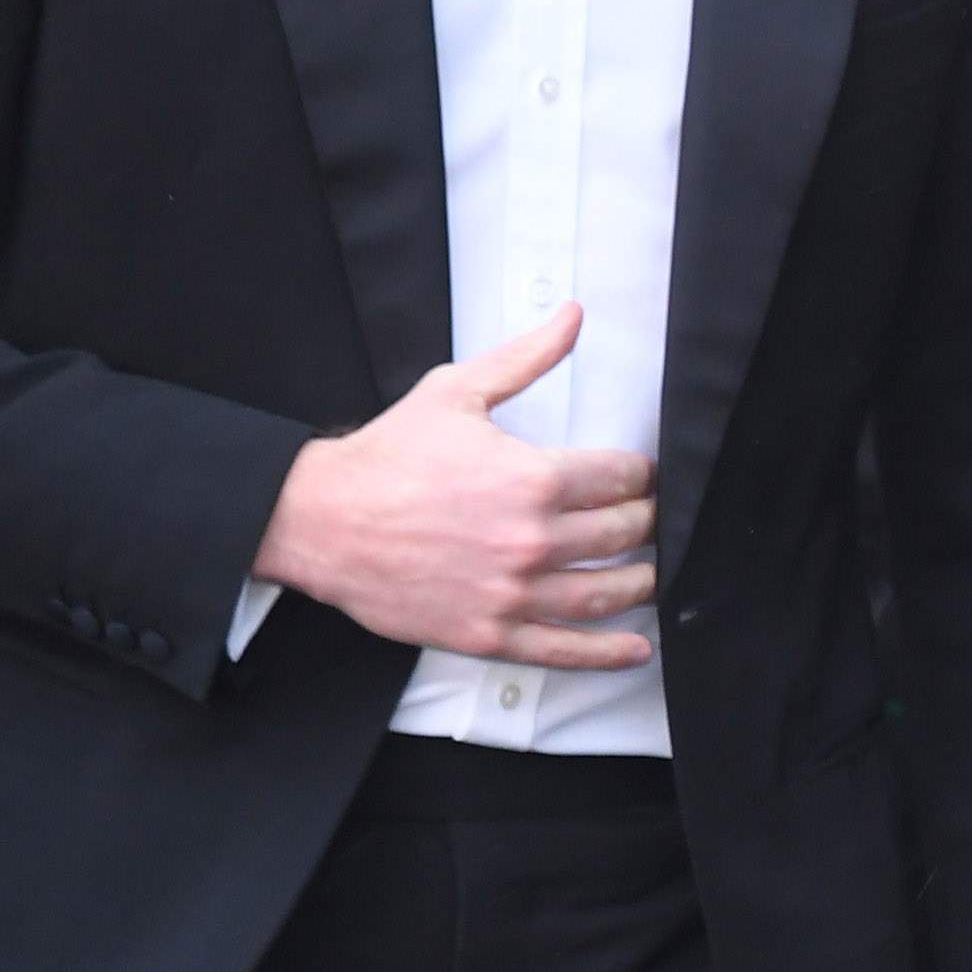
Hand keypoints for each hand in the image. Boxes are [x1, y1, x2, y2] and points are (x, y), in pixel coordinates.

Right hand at [251, 308, 654, 667]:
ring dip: (640, 584)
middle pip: (623, 534)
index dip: (641, 474)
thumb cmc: (386, 460)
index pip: (622, 479)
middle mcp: (531, 540)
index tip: (642, 476)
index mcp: (532, 479)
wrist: (321, 521)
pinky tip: (634, 649)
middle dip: (644, 522)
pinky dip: (606, 654)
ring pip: (606, 594)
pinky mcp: (489, 635)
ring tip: (651, 574)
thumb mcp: (457, 392)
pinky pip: (563, 650)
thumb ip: (525, 358)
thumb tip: (570, 317)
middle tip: (647, 518)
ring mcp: (512, 594)